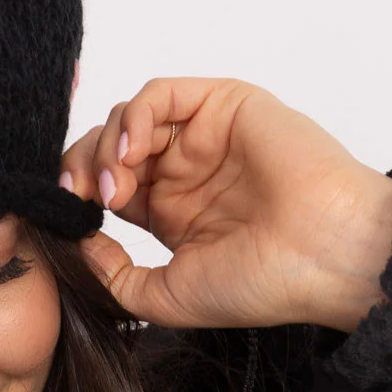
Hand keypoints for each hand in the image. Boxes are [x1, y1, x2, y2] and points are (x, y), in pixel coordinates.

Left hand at [60, 77, 391, 333]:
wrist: (322, 256)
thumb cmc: (260, 284)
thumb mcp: (165, 297)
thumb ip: (115, 275)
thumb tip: (75, 244)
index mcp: (172, 212)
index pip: (105, 186)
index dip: (78, 196)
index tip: (69, 217)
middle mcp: (185, 170)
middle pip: (109, 148)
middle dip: (83, 169)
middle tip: (81, 198)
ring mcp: (204, 135)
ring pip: (129, 119)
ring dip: (107, 148)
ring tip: (114, 186)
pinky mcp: (222, 104)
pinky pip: (160, 94)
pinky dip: (134, 117)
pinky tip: (132, 153)